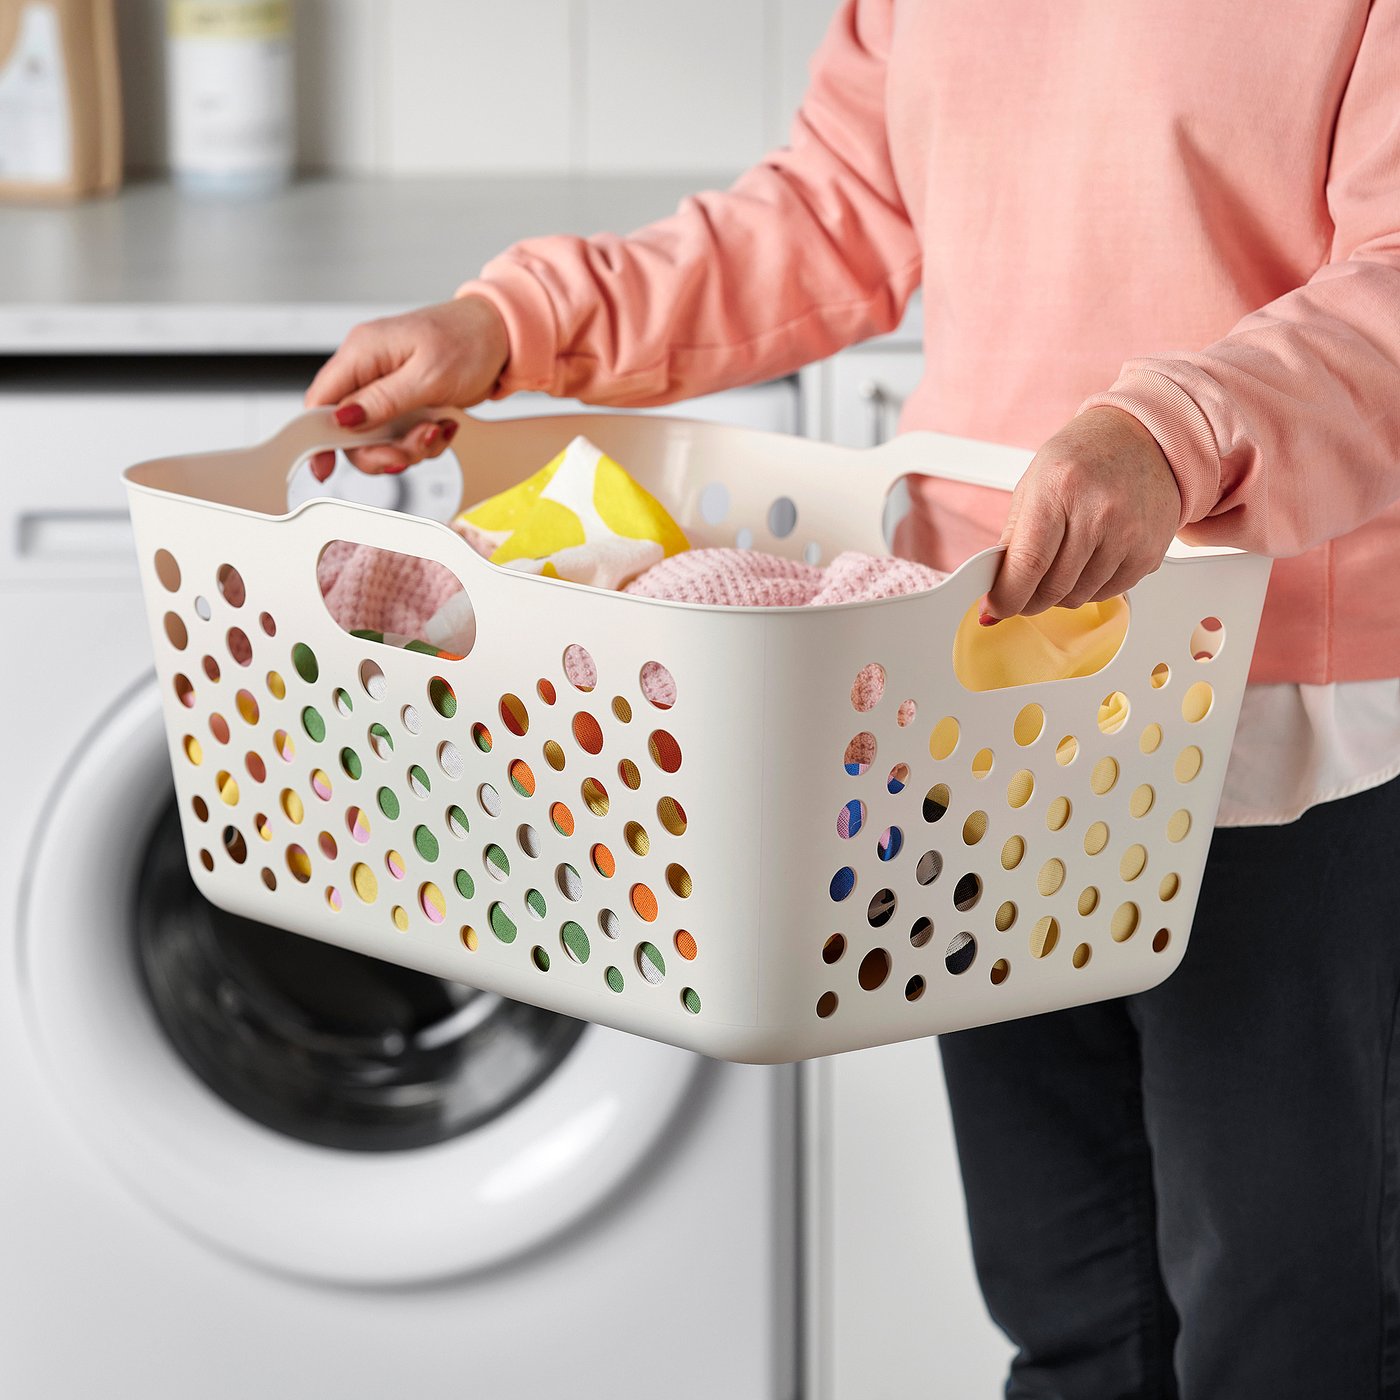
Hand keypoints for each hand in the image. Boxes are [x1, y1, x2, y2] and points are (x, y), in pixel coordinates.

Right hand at [303, 295, 509, 479]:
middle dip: (381, 450)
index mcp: (363, 352)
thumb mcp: (428, 375)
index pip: (320, 401)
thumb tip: (343, 419)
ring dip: (409, 447)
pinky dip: (424, 440)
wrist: (503, 335)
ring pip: (377, 438)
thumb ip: (383, 400)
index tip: (325, 469)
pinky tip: (443, 425)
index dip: (317, 439)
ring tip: (437, 432)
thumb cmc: (469, 341)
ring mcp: (386, 386)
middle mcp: (368, 369)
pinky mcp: (405, 400)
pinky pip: (401, 435)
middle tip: (412, 450)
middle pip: (348, 430)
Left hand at [983, 406, 1181, 621]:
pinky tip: (1088, 561)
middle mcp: (1099, 511)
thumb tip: (996, 586)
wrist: (1144, 439)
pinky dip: (1089, 588)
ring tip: (1060, 565)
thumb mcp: (1034, 483)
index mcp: (1060, 488)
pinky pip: (1107, 593)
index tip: (995, 607)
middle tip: (1021, 593)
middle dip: (1029, 600)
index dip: (1007, 596)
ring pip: (1079, 596)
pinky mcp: (1149, 553)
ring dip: (1060, 594)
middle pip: (1053, 587)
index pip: (1028, 563)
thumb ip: (1013, 537)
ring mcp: (1129, 534)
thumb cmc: (1085, 457)